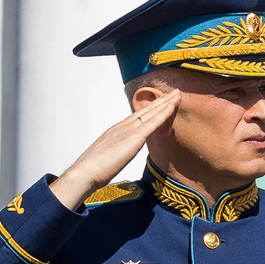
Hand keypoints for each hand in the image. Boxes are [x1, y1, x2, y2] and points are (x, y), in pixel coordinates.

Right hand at [49, 90, 179, 208]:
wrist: (86, 171)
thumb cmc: (95, 168)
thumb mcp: (109, 155)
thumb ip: (118, 150)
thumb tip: (122, 153)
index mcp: (117, 130)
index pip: (138, 115)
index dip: (151, 108)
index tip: (161, 101)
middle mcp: (123, 126)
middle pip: (146, 110)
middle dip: (161, 100)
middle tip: (175, 92)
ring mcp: (128, 130)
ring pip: (151, 112)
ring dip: (166, 102)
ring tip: (178, 94)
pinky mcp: (134, 137)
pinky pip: (153, 122)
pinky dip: (164, 113)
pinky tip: (172, 107)